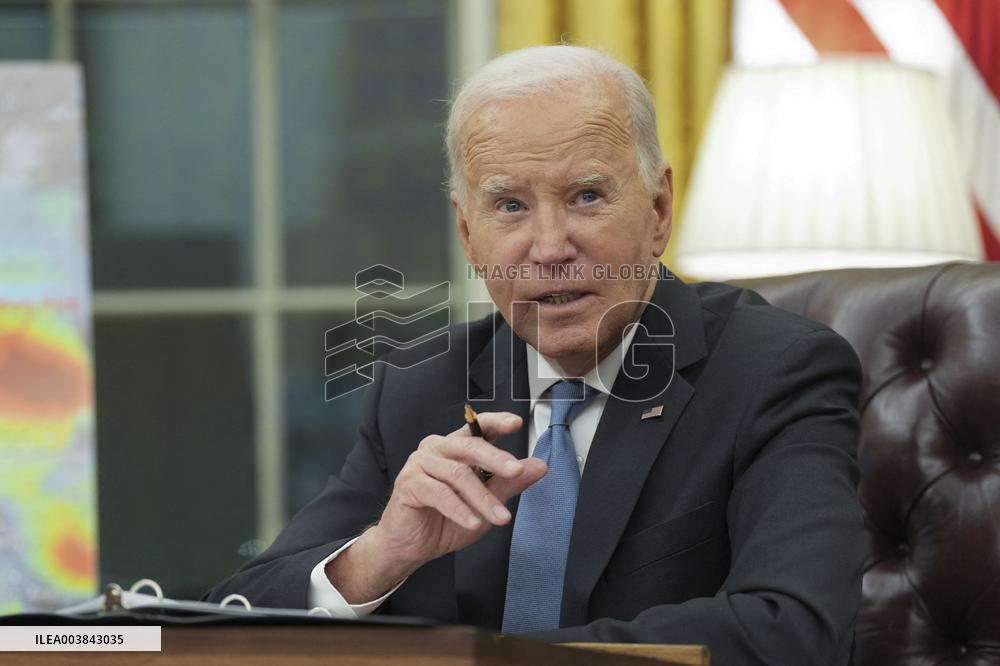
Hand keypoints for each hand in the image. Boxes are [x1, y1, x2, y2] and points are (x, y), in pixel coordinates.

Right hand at [326, 412, 545, 601]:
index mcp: (456, 448)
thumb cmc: (445, 521)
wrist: (412, 547)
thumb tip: (538, 467)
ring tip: (500, 517)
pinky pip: (439, 493)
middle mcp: (437, 449)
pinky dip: (460, 509)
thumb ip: (509, 483)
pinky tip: (473, 522)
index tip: (516, 423)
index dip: (496, 422)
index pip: (477, 428)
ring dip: (482, 498)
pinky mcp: (409, 483)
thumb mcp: (485, 502)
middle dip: (496, 459)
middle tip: (516, 471)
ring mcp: (420, 463)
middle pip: (470, 446)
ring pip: (458, 474)